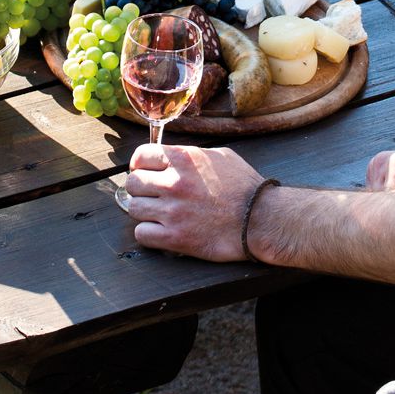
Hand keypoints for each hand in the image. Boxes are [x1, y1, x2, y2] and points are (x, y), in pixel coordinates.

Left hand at [124, 142, 263, 261]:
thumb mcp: (221, 156)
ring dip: (144, 212)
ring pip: (133, 208)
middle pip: (132, 183)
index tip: (145, 172)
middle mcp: (174, 183)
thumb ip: (192, 156)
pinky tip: (161, 231)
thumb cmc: (246, 187)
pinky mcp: (175, 238)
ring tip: (158, 214)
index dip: (140, 164)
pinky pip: (142, 233)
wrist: (262, 219)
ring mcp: (173, 212)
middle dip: (140, 189)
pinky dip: (149, 233)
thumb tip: (171, 158)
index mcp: (184, 159)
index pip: (141, 156)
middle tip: (152, 196)